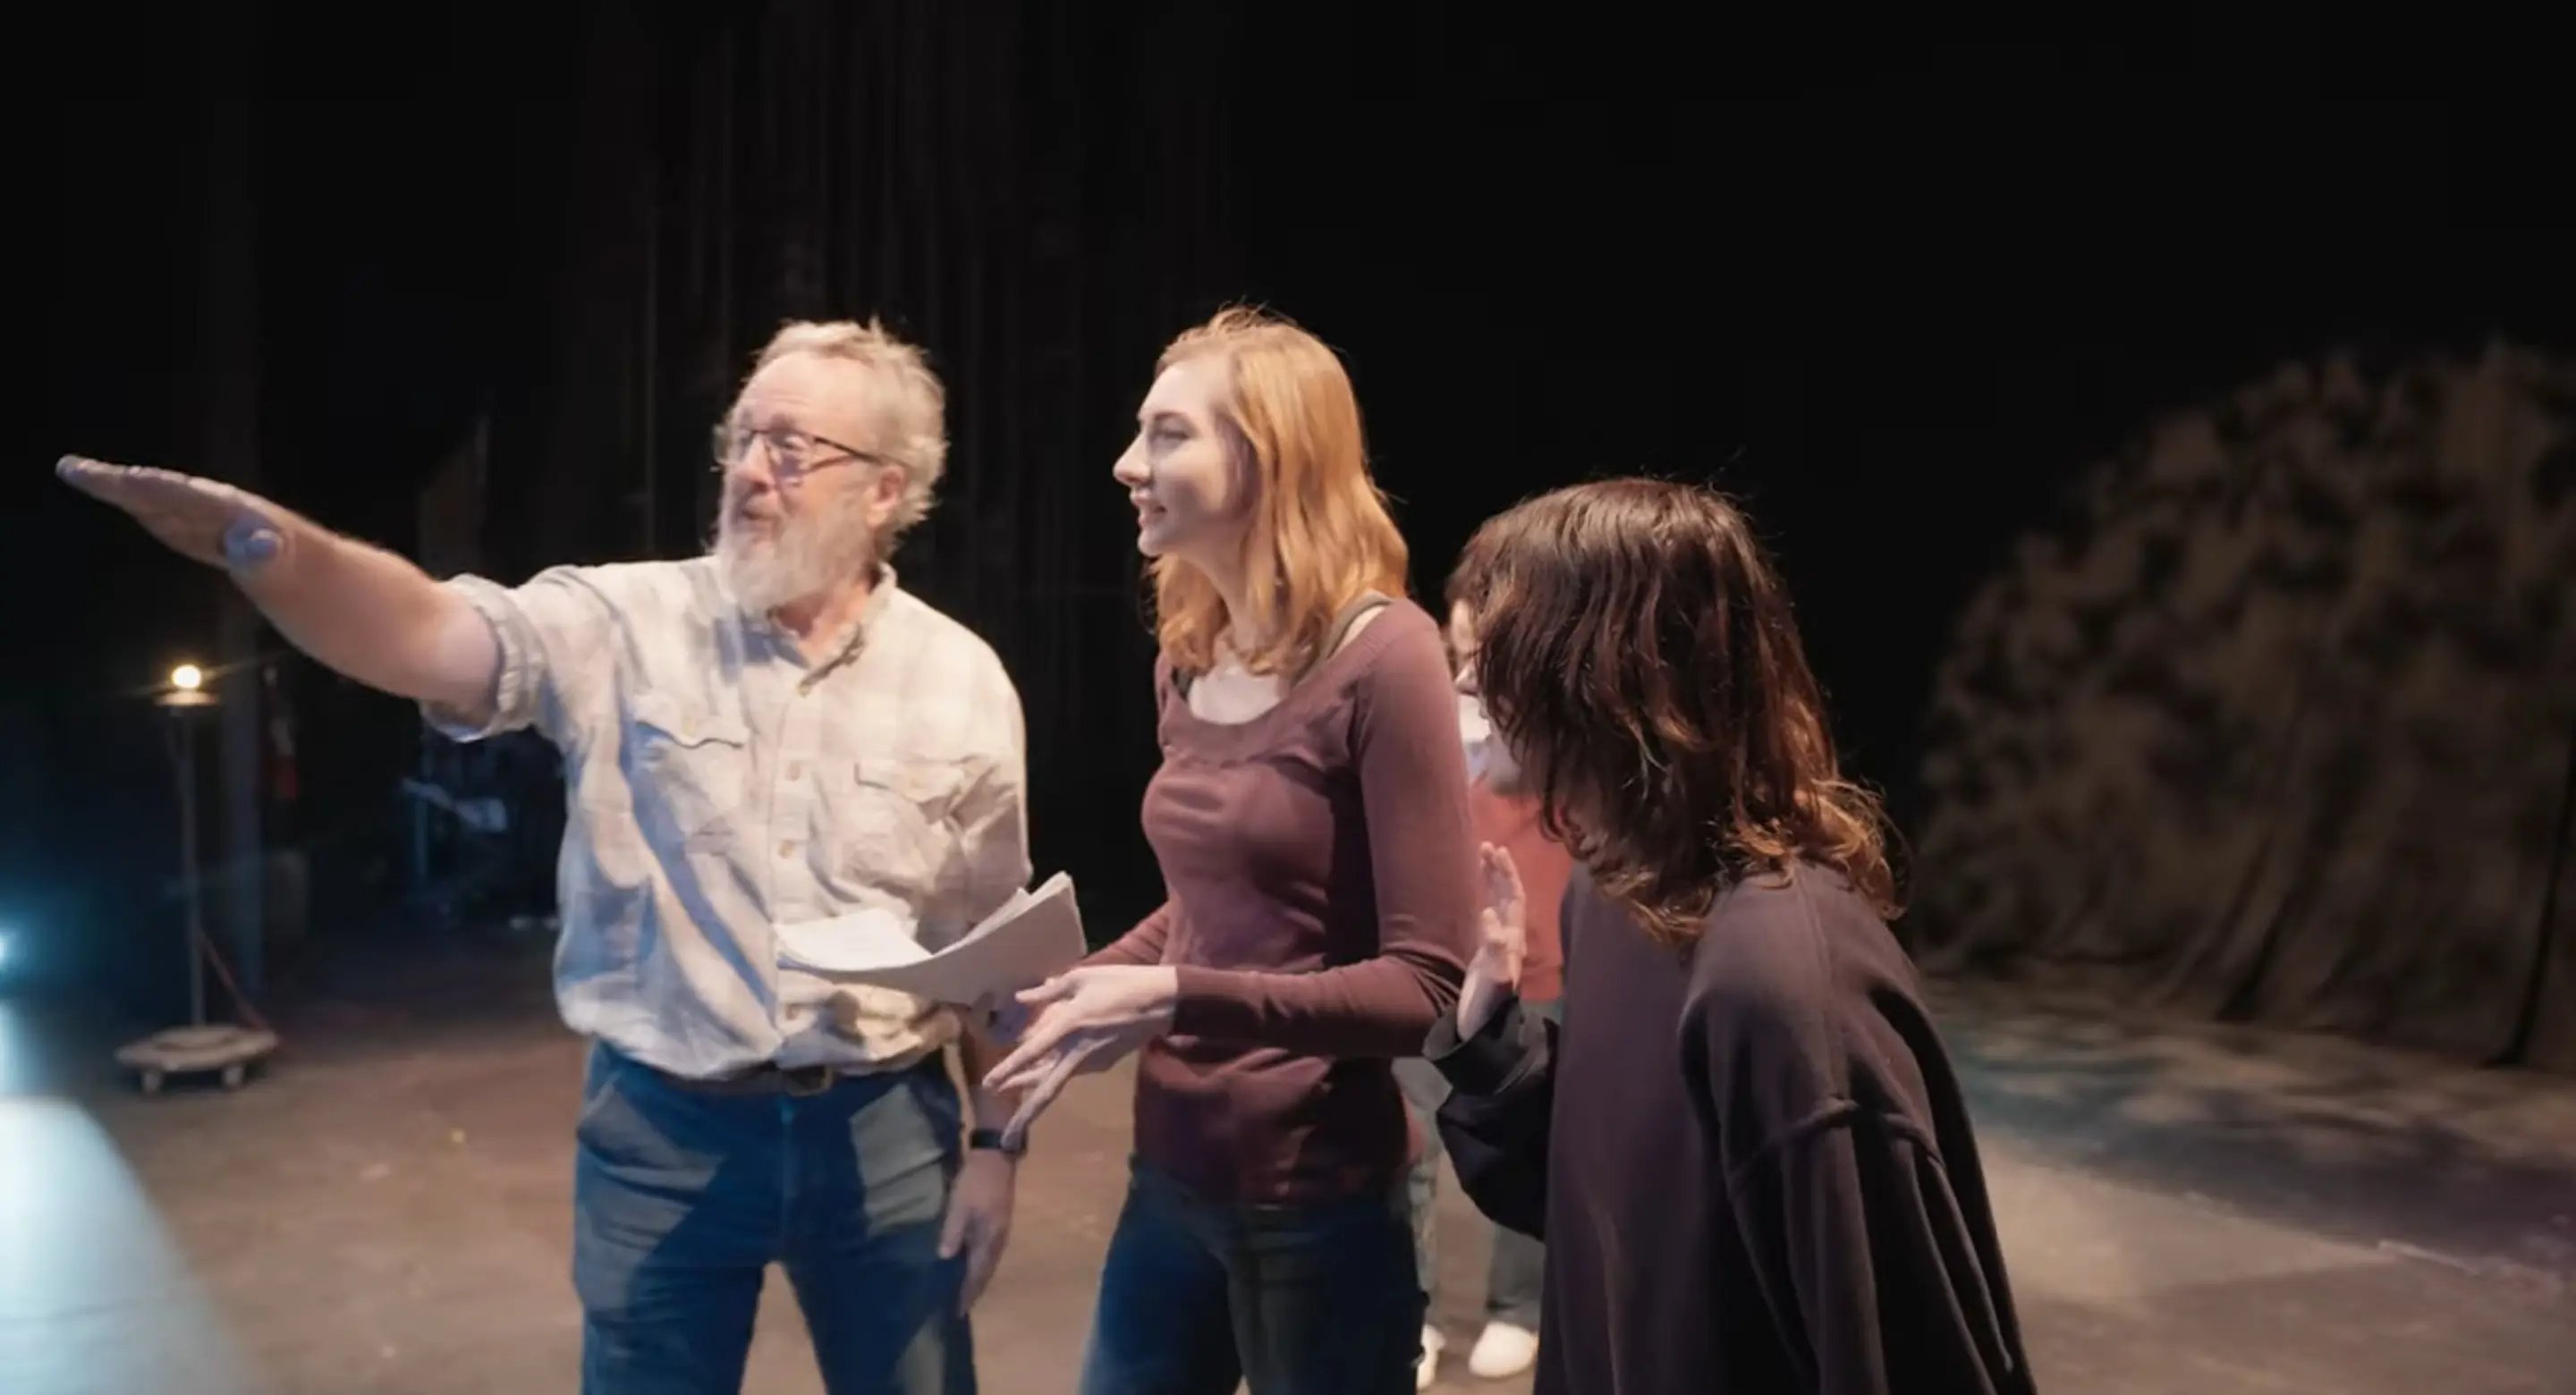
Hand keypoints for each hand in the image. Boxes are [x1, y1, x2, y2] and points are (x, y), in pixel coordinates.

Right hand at [57, 454, 290, 572]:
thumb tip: (259, 544)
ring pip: (163, 502)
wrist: (334, 584)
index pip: (169, 492)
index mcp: (226, 510)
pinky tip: (132, 504)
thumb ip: (267, 556)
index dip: (130, 484)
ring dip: (126, 490)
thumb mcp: (284, 568)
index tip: (87, 472)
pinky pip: (176, 522)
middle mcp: (218, 510)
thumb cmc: (306, 576)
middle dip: (115, 481)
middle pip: (159, 491)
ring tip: (84, 474)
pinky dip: (149, 510)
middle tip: (69, 467)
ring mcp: (217, 526)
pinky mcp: (220, 542)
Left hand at [936, 1148, 1015, 1312]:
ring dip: (977, 1277)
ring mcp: (1000, 1230)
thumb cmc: (976, 1183)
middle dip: (973, 1289)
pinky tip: (970, 1260)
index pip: (977, 1275)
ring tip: (964, 1288)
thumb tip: (945, 1258)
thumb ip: (953, 1233)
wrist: (996, 1157)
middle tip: (959, 1305)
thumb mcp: (960, 1206)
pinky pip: (988, 1251)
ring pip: (988, 1262)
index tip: (957, 1311)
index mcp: (989, 1240)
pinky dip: (979, 1263)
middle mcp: (998, 1240)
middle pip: (986, 1272)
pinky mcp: (998, 1221)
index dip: (967, 1293)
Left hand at [980, 966, 1177, 1148]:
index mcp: (1070, 1025)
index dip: (1009, 1069)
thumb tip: (1019, 998)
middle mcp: (1078, 1051)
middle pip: (1048, 1091)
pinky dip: (1053, 1075)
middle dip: (1025, 1117)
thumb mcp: (1083, 977)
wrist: (1163, 1003)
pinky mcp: (1103, 1064)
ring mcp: (1092, 1062)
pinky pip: (1071, 1071)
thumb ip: (1049, 990)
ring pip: (1057, 1083)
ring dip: (1033, 1094)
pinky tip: (1040, 1072)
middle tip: (1005, 1141)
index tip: (989, 1085)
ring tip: (1011, 1106)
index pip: (1033, 1053)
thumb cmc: (1122, 983)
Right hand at [1458, 842, 1526, 1037]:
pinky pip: (1486, 915)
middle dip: (1500, 870)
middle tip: (1487, 845)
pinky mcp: (1483, 951)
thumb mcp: (1493, 979)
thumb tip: (1488, 912)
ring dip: (1492, 880)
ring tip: (1481, 856)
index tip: (1496, 851)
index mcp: (1514, 940)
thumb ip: (1493, 947)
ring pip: (1498, 903)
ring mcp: (1496, 944)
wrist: (1479, 1031)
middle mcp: (1509, 938)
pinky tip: (1475, 888)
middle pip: (1508, 896)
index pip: (1514, 898)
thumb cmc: (1486, 1006)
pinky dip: (1482, 896)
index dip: (1507, 875)